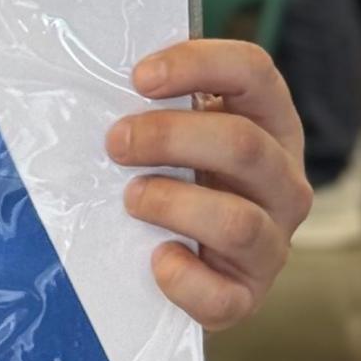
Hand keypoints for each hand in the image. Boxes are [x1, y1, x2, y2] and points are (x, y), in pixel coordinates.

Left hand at [109, 41, 310, 330]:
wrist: (188, 261)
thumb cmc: (170, 176)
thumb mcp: (173, 131)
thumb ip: (149, 104)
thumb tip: (79, 83)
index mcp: (267, 124)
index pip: (253, 72)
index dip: (198, 65)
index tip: (139, 77)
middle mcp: (282, 181)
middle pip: (243, 144)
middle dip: (168, 137)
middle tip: (116, 143)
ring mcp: (272, 242)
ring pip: (238, 222)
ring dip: (172, 205)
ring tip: (132, 199)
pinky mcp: (246, 294)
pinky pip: (222, 295)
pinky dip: (183, 278)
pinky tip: (155, 260)